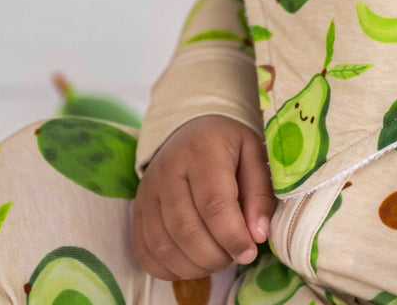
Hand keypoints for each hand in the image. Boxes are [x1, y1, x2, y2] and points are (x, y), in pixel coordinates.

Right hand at [131, 114, 275, 280]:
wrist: (191, 129)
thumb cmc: (228, 144)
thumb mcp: (254, 155)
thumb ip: (260, 193)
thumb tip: (257, 236)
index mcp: (203, 151)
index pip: (213, 203)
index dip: (232, 236)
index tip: (249, 253)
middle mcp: (168, 170)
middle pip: (186, 229)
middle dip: (215, 255)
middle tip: (234, 257)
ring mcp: (147, 191)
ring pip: (164, 245)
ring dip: (194, 266)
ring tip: (217, 260)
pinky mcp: (137, 209)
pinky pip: (145, 251)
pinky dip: (168, 269)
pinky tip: (192, 263)